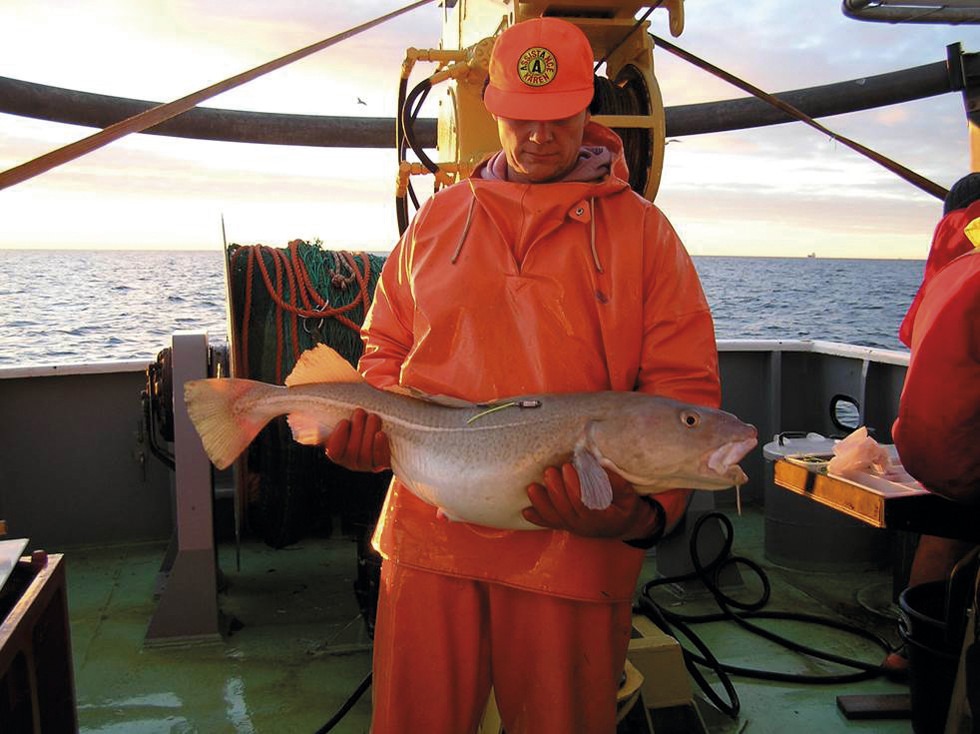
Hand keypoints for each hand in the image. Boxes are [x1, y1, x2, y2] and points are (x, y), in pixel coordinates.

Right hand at [324, 408, 390, 472]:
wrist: (380, 421)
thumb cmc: (358, 416)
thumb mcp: (341, 413)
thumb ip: (324, 414)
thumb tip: (300, 413)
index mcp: (338, 451)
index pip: (334, 452)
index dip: (338, 438)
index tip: (344, 421)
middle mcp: (351, 461)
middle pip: (351, 451)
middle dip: (356, 430)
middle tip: (360, 412)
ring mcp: (367, 464)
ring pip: (365, 455)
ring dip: (369, 434)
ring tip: (373, 417)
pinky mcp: (382, 463)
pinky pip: (380, 460)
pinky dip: (380, 447)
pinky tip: (381, 434)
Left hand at [523, 463, 661, 540]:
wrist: (626, 526)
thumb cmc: (626, 507)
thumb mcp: (628, 495)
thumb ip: (615, 483)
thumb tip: (598, 466)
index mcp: (601, 517)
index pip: (583, 503)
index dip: (573, 486)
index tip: (568, 468)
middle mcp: (585, 526)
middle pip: (565, 510)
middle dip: (555, 490)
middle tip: (549, 471)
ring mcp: (574, 527)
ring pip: (555, 518)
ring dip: (542, 503)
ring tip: (532, 488)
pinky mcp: (567, 526)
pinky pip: (551, 524)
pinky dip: (538, 518)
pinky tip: (526, 511)